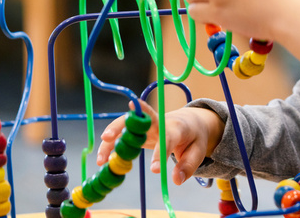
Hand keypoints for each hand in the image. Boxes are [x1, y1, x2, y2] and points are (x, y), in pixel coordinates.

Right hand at [96, 99, 224, 185]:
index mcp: (177, 128)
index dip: (161, 154)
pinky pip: (122, 133)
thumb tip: (175, 180)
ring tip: (101, 159)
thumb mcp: (198, 150)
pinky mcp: (137, 129)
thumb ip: (188, 165)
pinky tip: (103, 159)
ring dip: (112, 137)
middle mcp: (159, 122)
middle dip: (123, 125)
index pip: (168, 139)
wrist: (189, 121)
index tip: (154, 170)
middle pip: (140, 119)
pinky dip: (111, 144)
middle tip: (107, 137)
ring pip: (126, 124)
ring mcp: (146, 124)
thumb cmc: (193, 137)